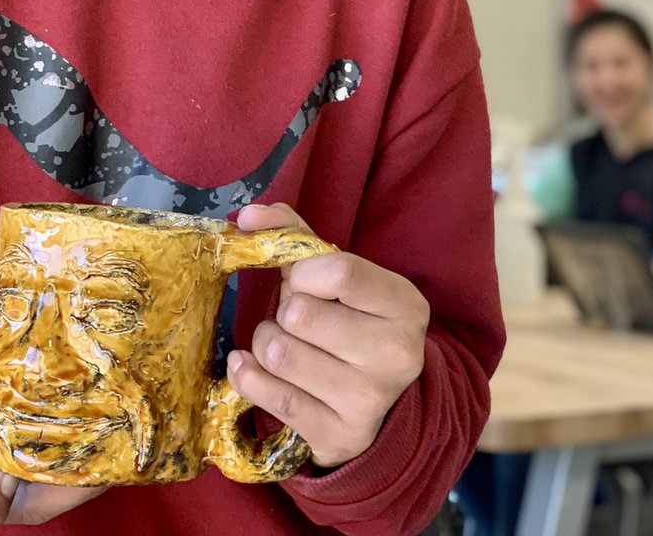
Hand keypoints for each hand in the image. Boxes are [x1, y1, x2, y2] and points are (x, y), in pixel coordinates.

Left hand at [228, 203, 428, 469]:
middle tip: (297, 320)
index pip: (339, 271)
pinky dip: (248, 375)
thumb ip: (293, 234)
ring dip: (266, 342)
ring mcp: (370, 400)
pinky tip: (255, 368)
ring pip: (277, 352)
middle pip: (299, 313)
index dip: (302, 272)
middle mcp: (398, 354)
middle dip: (283, 311)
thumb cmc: (349, 319)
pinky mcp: (337, 435)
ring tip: (286, 345)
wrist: (377, 400)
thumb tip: (247, 216)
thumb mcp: (336, 272)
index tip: (301, 280)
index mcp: (405, 304)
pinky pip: (267, 395)